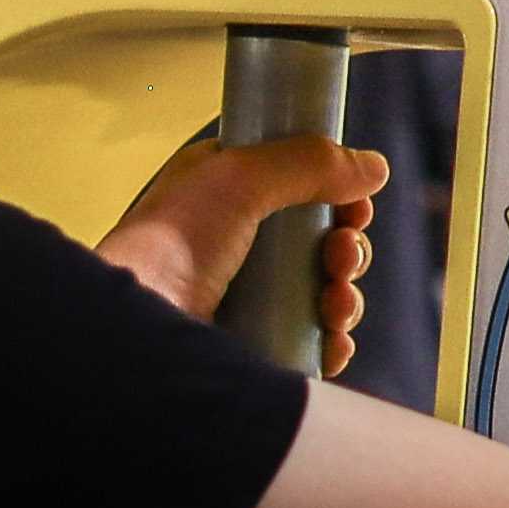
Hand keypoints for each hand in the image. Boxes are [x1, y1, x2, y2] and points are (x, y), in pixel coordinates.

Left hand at [101, 133, 384, 368]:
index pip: (297, 183)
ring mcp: (245, 297)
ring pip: (322, 291)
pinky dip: (333, 340)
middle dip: (347, 247)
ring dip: (346, 294)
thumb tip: (374, 168)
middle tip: (343, 253)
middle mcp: (235, 242)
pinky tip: (333, 340)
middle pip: (320, 239)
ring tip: (336, 303)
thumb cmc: (168, 246)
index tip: (354, 203)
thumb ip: (308, 163)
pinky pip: (313, 341)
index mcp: (224, 193)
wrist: (134, 328)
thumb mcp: (238, 178)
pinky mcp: (253, 344)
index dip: (334, 193)